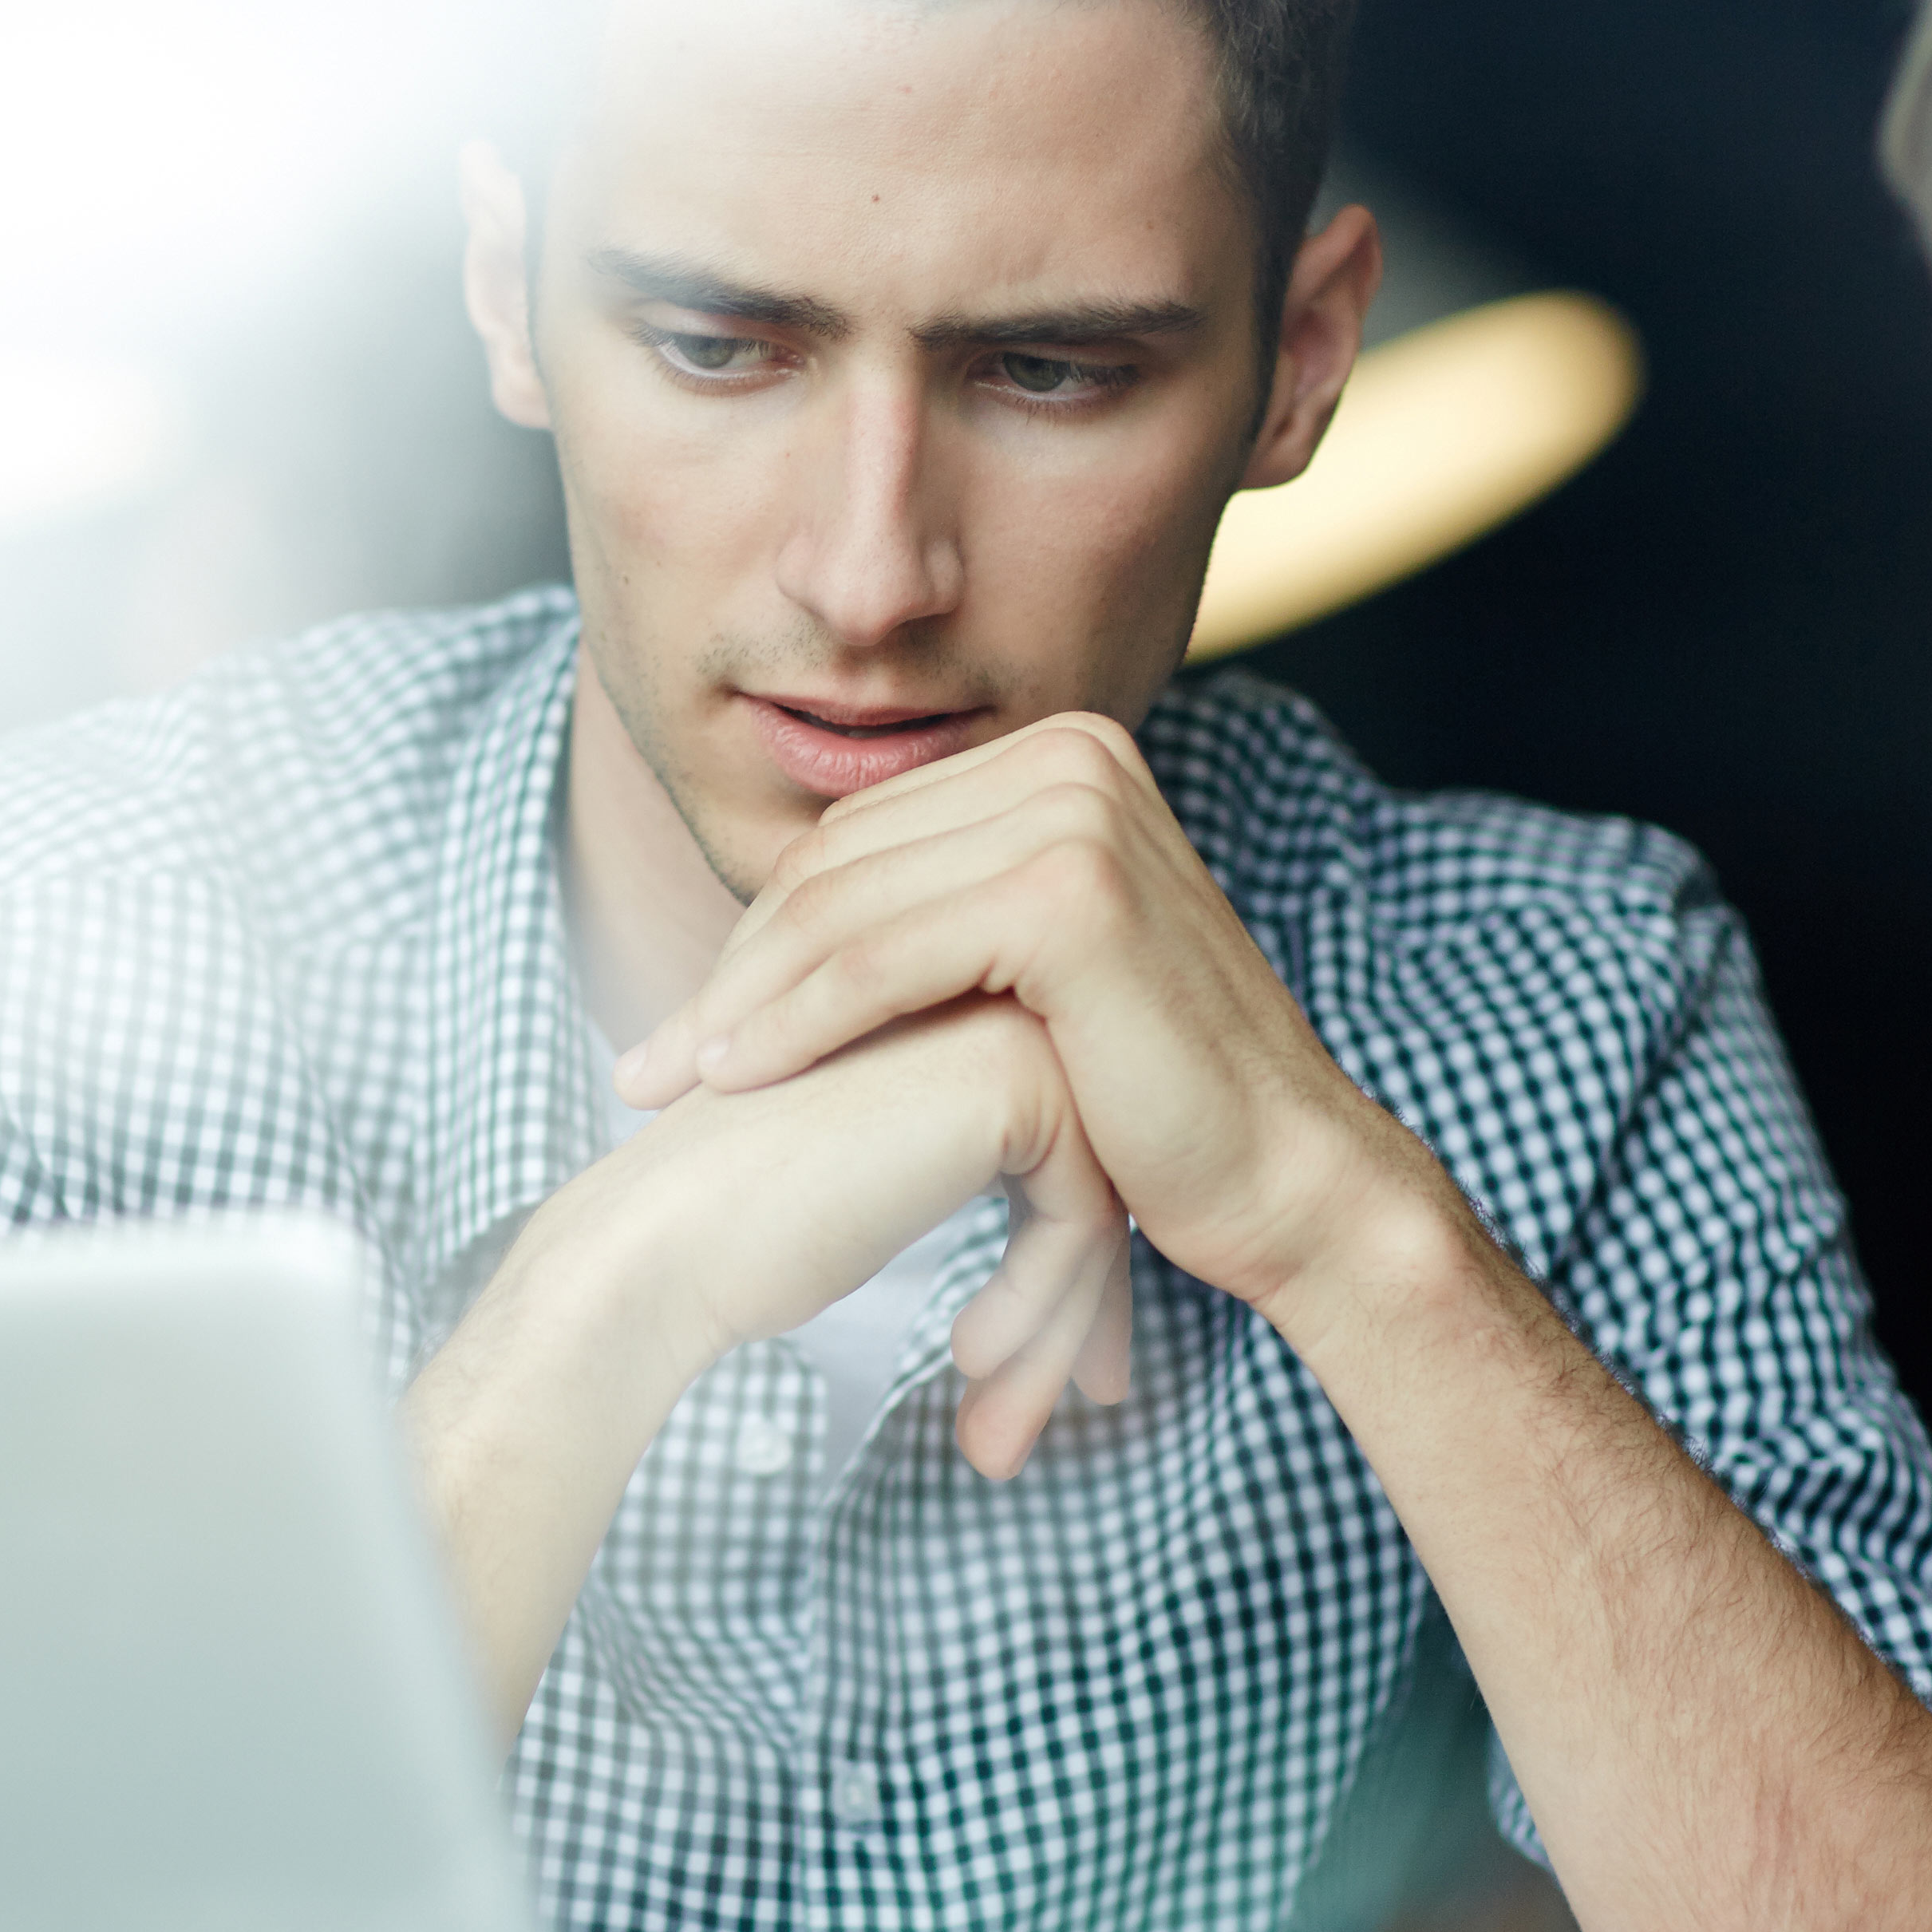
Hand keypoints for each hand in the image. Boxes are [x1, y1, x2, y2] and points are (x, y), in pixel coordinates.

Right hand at [567, 995, 1132, 1478]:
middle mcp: (984, 984)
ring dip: (1064, 1320)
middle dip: (1084, 1297)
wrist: (660, 1239)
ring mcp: (1003, 1016)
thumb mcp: (878, 1177)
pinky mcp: (1014, 1077)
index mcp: (947, 996)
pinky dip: (1044, 1305)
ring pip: (1104, 1189)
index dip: (1067, 1260)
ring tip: (1005, 1429)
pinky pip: (1087, 1213)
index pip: (1060, 1137)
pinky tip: (973, 1362)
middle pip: (1097, 1160)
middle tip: (1085, 1399)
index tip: (1070, 1365)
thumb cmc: (740, 1226)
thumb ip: (965, 1163)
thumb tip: (1084, 1275)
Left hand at [615, 712, 1408, 1314]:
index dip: (758, 935)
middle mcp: (1075, 756)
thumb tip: (787, 918)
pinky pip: (878, 957)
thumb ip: (937, 919)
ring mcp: (1078, 813)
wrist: (1284, 1177)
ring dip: (737, 1001)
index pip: (857, 835)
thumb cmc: (1153, 1101)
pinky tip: (734, 1079)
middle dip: (731, 968)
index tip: (686, 1028)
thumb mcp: (1030, 979)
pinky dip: (793, 1020)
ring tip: (668, 1081)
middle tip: (646, 1065)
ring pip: (842, 907)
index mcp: (1063, 754)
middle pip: (837, 861)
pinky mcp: (1069, 894)